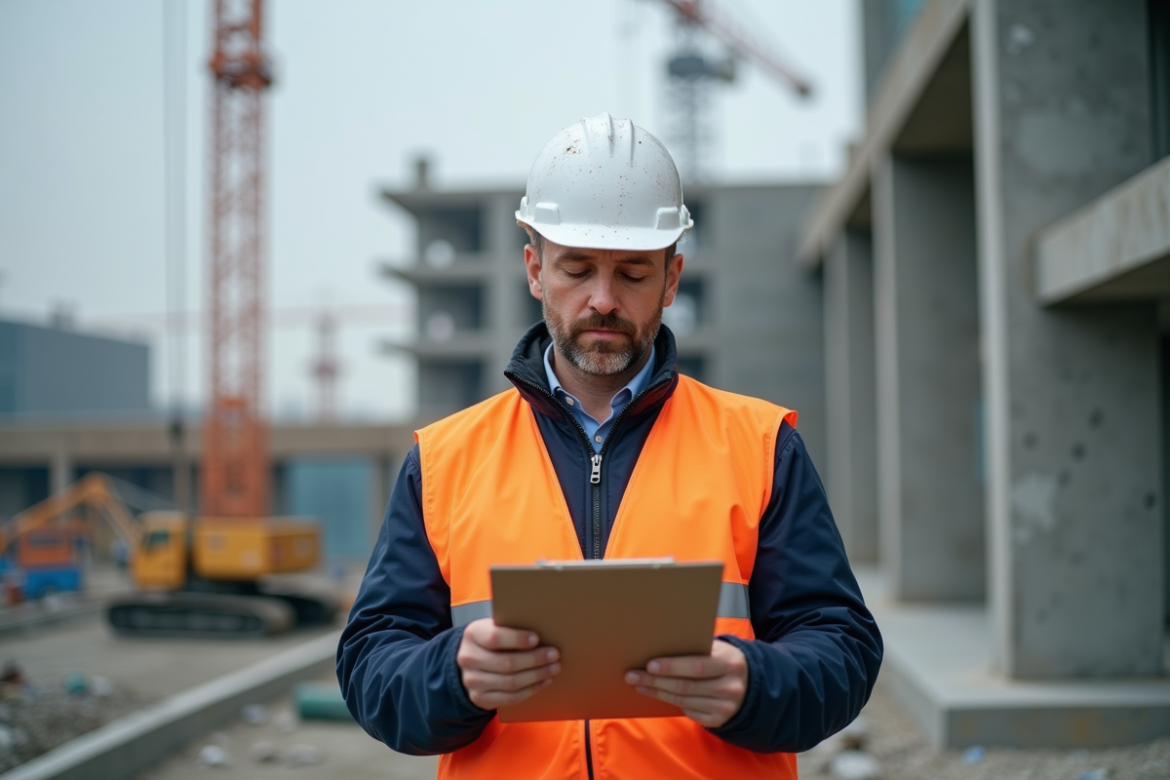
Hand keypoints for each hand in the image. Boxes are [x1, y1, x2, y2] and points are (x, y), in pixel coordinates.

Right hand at [456, 618, 560, 709]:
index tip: (537, 639)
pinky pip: (510, 698)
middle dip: (535, 660)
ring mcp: (473, 681)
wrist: (470, 661)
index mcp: (473, 635)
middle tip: (554, 655)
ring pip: (510, 682)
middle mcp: (469, 659)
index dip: (517, 639)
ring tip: (553, 668)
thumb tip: (543, 632)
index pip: (495, 638)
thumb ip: (510, 628)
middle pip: (506, 663)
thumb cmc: (490, 640)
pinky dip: (530, 690)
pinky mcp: (480, 698)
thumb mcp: (493, 627)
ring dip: (536, 676)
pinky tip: (543, 681)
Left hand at [625, 639, 747, 727]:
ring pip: (683, 700)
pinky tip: (657, 694)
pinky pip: (688, 711)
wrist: (751, 685)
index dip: (672, 667)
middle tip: (632, 675)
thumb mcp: (720, 649)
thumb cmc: (725, 660)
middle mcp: (729, 687)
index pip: (696, 666)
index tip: (649, 665)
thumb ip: (697, 648)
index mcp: (730, 663)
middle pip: (685, 686)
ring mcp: (725, 707)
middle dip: (655, 681)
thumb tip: (661, 644)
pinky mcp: (718, 720)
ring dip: (657, 692)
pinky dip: (670, 702)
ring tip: (639, 684)